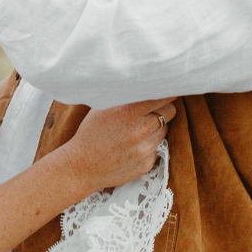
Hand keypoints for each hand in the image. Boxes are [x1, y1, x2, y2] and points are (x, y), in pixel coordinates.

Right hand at [61, 98, 175, 192]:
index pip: (163, 97)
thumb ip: (126, 97)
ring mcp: (145, 149)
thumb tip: (147, 84)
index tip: (167, 89)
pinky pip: (157, 148)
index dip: (167, 92)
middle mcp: (140, 130)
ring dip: (155, 128)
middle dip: (164, 108)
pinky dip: (149, 145)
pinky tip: (132, 146)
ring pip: (164, 130)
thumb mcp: (103, 108)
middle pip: (170, 112)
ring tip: (137, 130)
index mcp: (128, 112)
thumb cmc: (91, 133)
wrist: (81, 167)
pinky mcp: (147, 164)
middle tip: (153, 109)